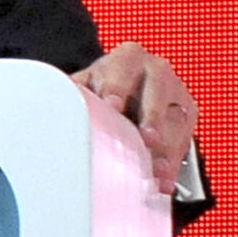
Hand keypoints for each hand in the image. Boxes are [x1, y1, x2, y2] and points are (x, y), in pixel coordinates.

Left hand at [73, 41, 197, 196]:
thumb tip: (50, 107)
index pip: (122, 70)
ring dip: (166, 148)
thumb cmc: (103, 87)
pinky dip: (173, 162)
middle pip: (158, 91)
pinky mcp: (187, 113)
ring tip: (156, 170)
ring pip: (176, 119)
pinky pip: (184, 139)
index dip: (116, 88)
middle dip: (152, 116)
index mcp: (127, 57)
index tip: (111, 106)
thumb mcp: (87, 84)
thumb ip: (73, 93)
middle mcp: (156, 70)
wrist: (126, 88)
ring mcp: (175, 91)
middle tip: (146, 137)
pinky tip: (164, 179)